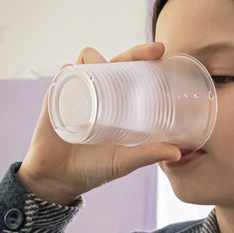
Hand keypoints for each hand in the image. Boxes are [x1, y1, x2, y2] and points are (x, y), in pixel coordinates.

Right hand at [18, 42, 183, 204]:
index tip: (162, 52)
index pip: (131, 72)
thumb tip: (178, 151)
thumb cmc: (92, 169)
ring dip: (97, 59)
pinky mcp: (55, 98)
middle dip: (134, 52)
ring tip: (109, 72)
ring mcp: (76, 92)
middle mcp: (97, 92)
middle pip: (114, 60)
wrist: (58, 180)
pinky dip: (71, 70)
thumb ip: (148, 155)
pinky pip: (64, 75)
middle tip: (152, 54)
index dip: (144, 58)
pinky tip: (78, 74)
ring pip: (87, 61)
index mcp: (115, 102)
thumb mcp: (123, 161)